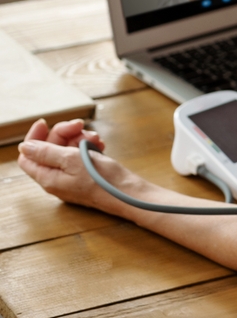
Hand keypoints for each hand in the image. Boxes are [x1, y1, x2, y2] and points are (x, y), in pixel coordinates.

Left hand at [17, 119, 132, 214]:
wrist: (129, 194)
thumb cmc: (104, 181)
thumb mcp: (72, 160)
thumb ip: (47, 152)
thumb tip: (25, 147)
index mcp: (49, 178)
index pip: (29, 156)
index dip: (34, 138)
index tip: (45, 123)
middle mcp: (57, 179)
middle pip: (49, 149)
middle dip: (64, 134)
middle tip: (80, 126)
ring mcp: (72, 177)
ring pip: (67, 150)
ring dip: (79, 139)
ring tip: (95, 138)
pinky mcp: (86, 175)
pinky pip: (80, 156)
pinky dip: (88, 147)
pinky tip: (100, 145)